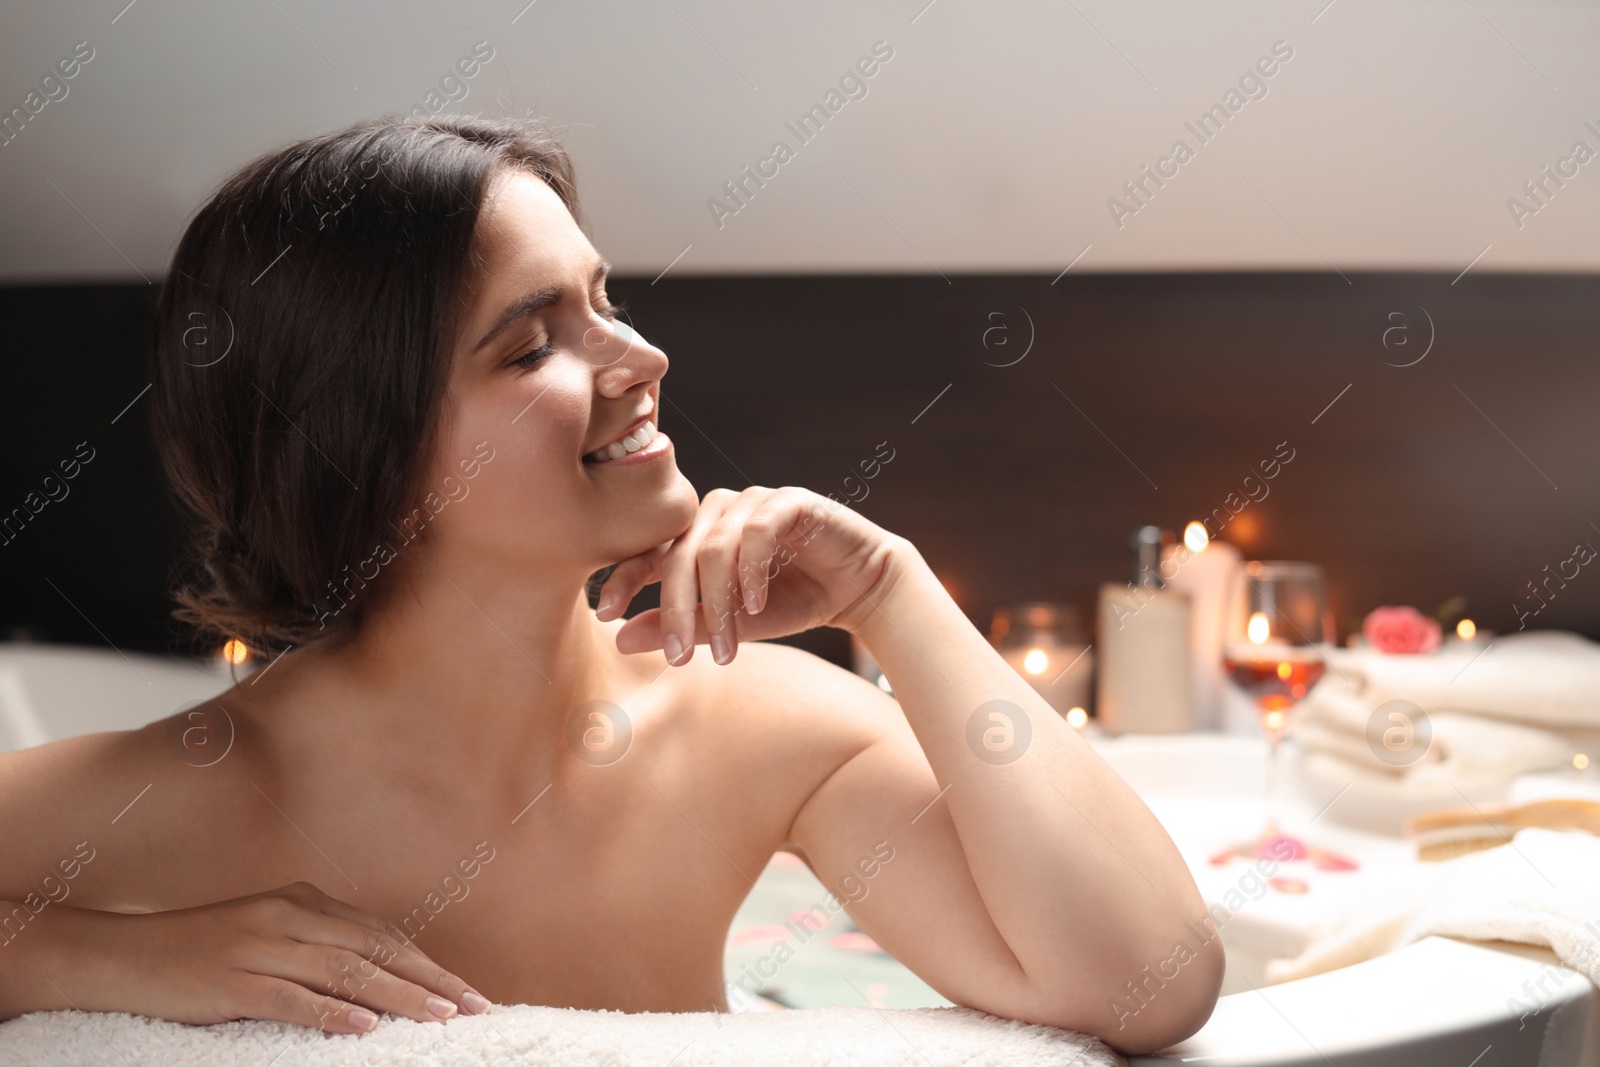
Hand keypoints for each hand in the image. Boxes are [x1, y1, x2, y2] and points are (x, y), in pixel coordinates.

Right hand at [59, 881, 488, 1034]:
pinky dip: (332, 1012)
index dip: (429, 962)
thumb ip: (318, 947)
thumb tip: (375, 980)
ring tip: (439, 1017)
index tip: (467, 990)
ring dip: (399, 995)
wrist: (122, 955)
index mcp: (304, 903)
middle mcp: (291, 917)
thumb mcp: (268, 935)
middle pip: (378, 949)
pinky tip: (364, 1027)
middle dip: (431, 979)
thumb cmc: (200, 951)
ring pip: (347, 972)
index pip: (384, 934)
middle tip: (473, 1006)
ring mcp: (263, 947)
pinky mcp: (234, 981)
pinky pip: (292, 997)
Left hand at [599, 486, 909, 664]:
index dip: (624, 578)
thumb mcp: (731, 624)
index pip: (650, 550)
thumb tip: (619, 639)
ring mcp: (754, 501)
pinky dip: (752, 570)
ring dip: (719, 601)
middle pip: (679, 554)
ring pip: (715, 545)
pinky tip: (757, 604)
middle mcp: (720, 511)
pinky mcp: (791, 501)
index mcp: (698, 534)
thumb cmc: (793, 602)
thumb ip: (683, 626)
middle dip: (676, 609)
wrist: (859, 590)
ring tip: (730, 644)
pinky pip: (757, 530)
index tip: (604, 613)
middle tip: (677, 656)